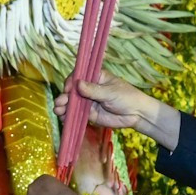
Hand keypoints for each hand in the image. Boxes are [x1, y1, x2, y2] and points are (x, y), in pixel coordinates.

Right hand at [54, 73, 180, 148]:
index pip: (78, 76)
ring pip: (72, 103)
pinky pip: (76, 114)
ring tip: (58, 111)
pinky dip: (68, 116)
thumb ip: (93, 90)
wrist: (136, 114)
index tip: (68, 89)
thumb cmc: (127, 97)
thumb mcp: (110, 92)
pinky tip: (63, 118)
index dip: (71, 82)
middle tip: (60, 103)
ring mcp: (88, 101)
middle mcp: (89, 88)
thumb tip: (78, 84)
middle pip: (72, 90)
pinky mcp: (89, 114)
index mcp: (95, 77)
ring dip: (63, 106)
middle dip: (65, 96)